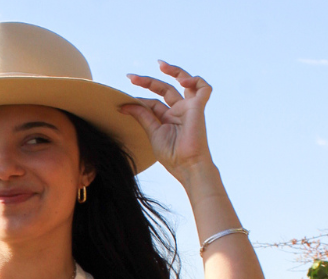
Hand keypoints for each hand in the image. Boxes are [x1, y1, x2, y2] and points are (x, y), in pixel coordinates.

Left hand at [121, 60, 212, 175]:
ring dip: (175, 71)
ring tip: (161, 65)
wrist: (187, 165)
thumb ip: (142, 116)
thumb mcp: (152, 132)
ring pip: (186, 82)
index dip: (138, 98)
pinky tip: (183, 80)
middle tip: (131, 77)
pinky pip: (204, 88)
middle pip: (165, 88)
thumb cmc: (172, 154)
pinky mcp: (198, 107)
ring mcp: (189, 108)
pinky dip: (196, 80)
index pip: (153, 102)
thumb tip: (124, 105)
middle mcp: (179, 111)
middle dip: (149, 80)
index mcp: (168, 118)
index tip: (123, 99)